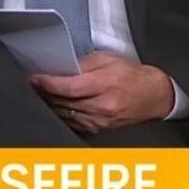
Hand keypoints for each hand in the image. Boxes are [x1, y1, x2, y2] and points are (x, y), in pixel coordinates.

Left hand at [29, 52, 174, 132]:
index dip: (48, 83)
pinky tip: (58, 105)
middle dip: (45, 93)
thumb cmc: (133, 76)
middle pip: (64, 102)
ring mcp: (101, 120)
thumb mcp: (108, 59)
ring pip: (65, 115)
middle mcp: (103, 106)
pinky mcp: (99, 129)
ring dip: (51, 104)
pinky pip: (73, 123)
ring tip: (44, 93)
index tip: (35, 78)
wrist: (154, 96)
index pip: (69, 87)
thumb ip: (83, 64)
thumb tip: (61, 68)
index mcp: (105, 84)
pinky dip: (63, 114)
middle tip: (35, 84)